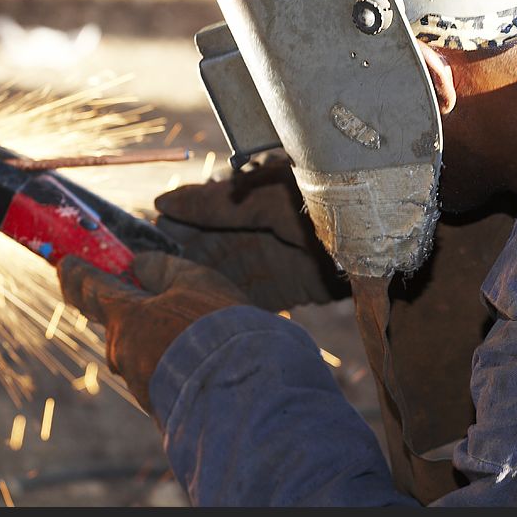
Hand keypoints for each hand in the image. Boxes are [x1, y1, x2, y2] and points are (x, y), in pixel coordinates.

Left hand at [58, 251, 248, 412]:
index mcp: (125, 317)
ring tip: (201, 337)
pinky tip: (204, 363)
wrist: (242, 388)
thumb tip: (138, 265)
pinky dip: (176, 367)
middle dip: (136, 314)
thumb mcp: (195, 281)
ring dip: (162, 343)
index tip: (65, 263)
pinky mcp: (159, 407)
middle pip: (121, 326)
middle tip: (164, 302)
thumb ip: (162, 269)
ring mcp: (139, 383)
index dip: (76, 274)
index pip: (90, 290)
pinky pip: (162, 378)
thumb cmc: (218, 326)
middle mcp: (123, 353)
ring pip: (144, 354)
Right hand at [155, 155, 349, 310]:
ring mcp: (266, 262)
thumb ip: (215, 204)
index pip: (194, 214)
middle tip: (140, 285)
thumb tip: (159, 203)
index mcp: (244, 200)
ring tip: (160, 307)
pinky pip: (245, 301)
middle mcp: (250, 230)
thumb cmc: (325, 197)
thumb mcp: (265, 195)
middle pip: (200, 250)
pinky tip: (200, 321)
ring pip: (217, 279)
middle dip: (174, 266)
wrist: (381, 238)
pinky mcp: (285, 290)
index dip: (166, 230)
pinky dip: (224, 310)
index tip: (136, 247)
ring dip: (194, 292)